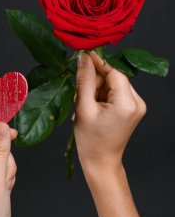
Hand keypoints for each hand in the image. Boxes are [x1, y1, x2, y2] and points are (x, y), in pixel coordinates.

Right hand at [74, 51, 146, 176]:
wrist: (101, 162)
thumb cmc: (91, 140)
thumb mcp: (83, 108)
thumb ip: (85, 80)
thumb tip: (84, 57)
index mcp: (127, 104)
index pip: (114, 73)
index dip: (98, 64)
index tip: (83, 54)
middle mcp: (137, 103)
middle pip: (114, 78)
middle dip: (95, 82)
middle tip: (79, 93)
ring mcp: (136, 106)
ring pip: (113, 85)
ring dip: (96, 90)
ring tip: (84, 105)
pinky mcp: (132, 109)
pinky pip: (115, 93)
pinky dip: (102, 96)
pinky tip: (91, 106)